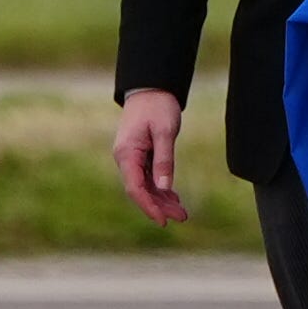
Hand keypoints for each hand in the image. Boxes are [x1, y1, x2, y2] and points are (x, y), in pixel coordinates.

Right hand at [114, 88, 189, 226]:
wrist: (151, 87)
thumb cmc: (158, 106)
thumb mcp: (165, 132)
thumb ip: (164, 160)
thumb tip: (164, 188)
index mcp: (127, 154)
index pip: (135, 188)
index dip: (149, 206)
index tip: (163, 221)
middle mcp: (125, 158)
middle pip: (140, 190)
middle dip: (159, 206)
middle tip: (182, 217)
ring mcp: (131, 157)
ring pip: (145, 186)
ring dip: (161, 199)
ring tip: (181, 212)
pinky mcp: (138, 155)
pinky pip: (147, 177)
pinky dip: (160, 188)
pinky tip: (173, 197)